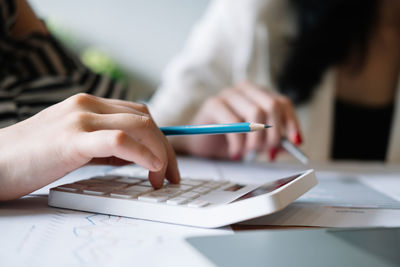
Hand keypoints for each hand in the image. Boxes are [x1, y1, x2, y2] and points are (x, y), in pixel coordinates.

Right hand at [0, 93, 179, 200]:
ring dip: (159, 153)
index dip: (160, 138)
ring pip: (139, 125)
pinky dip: (142, 153)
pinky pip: (119, 139)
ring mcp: (80, 119)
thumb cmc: (33, 157)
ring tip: (161, 177)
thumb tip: (137, 156)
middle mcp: (87, 105)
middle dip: (166, 147)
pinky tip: (152, 166)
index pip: (139, 113)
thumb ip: (105, 145)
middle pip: (145, 118)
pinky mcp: (72, 139)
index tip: (168, 163)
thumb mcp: (76, 144)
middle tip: (171, 174)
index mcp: (89, 105)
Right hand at [173, 81, 301, 159]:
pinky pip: (234, 123)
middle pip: (271, 106)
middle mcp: (245, 89)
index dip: (291, 123)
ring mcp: (228, 94)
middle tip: (267, 151)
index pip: (282, 103)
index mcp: (258, 93)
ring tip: (248, 153)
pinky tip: (235, 152)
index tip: (296, 142)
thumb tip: (295, 143)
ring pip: (255, 113)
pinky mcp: (213, 104)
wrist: (201, 145)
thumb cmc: (229, 140)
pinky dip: (239, 143)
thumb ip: (275, 141)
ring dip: (255, 140)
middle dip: (273, 134)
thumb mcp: (257, 141)